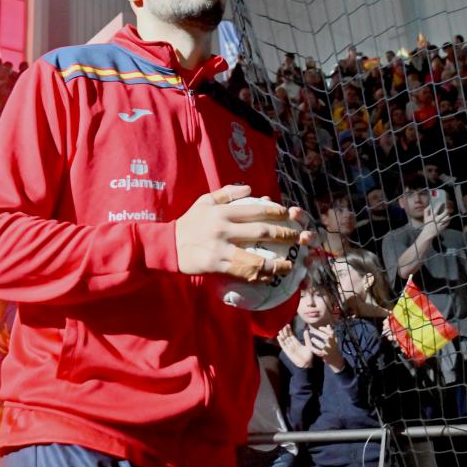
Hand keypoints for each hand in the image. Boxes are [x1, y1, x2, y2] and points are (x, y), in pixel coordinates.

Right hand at [173, 185, 311, 281]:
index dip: (276, 212)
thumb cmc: (189, 223)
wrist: (167, 245)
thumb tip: (250, 189)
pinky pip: (242, 272)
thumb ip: (227, 194)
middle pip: (260, 231)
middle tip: (298, 238)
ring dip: (276, 263)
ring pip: (255, 257)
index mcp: (222, 212)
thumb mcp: (204, 202)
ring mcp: (220, 248)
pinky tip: (269, 277)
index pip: (255, 210)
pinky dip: (258, 275)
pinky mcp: (216, 265)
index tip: (289, 215)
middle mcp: (223, 228)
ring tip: (289, 265)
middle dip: (283, 234)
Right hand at [277, 326, 313, 367]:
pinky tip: (279, 337)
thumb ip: (307, 338)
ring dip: (282, 335)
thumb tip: (306, 330)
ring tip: (281, 330)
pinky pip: (283, 346)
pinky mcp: (287, 352)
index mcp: (297, 343)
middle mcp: (292, 345)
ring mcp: (289, 348)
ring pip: (284, 340)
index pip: (291, 335)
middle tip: (284, 326)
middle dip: (285, 332)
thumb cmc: (309, 356)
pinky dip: (281, 341)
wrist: (307, 363)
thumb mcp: (309, 345)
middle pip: (287, 337)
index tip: (288, 325)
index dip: (289, 330)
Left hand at [305, 325, 344, 370]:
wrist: (336, 359)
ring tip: (312, 339)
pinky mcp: (325, 356)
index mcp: (334, 340)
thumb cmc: (333, 348)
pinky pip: (318, 352)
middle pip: (327, 338)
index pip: (331, 333)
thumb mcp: (334, 340)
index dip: (325, 329)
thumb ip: (330, 333)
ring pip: (322, 345)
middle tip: (312, 331)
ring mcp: (328, 350)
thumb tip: (328, 325)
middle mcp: (332, 345)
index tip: (319, 327)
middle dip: (319, 333)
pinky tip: (310, 347)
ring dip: (316, 341)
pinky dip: (314, 349)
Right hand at [423, 192, 451, 230]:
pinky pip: (448, 222)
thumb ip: (426, 210)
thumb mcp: (425, 217)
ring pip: (447, 217)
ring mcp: (441, 223)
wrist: (428, 233)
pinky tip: (447, 219)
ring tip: (447, 213)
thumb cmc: (427, 225)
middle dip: (447, 209)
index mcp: (432, 216)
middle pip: (445, 212)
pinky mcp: (443, 227)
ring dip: (448, 214)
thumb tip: (430, 205)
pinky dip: (448, 220)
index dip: (440, 204)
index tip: (442, 203)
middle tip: (447, 208)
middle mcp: (437, 219)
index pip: (437, 208)